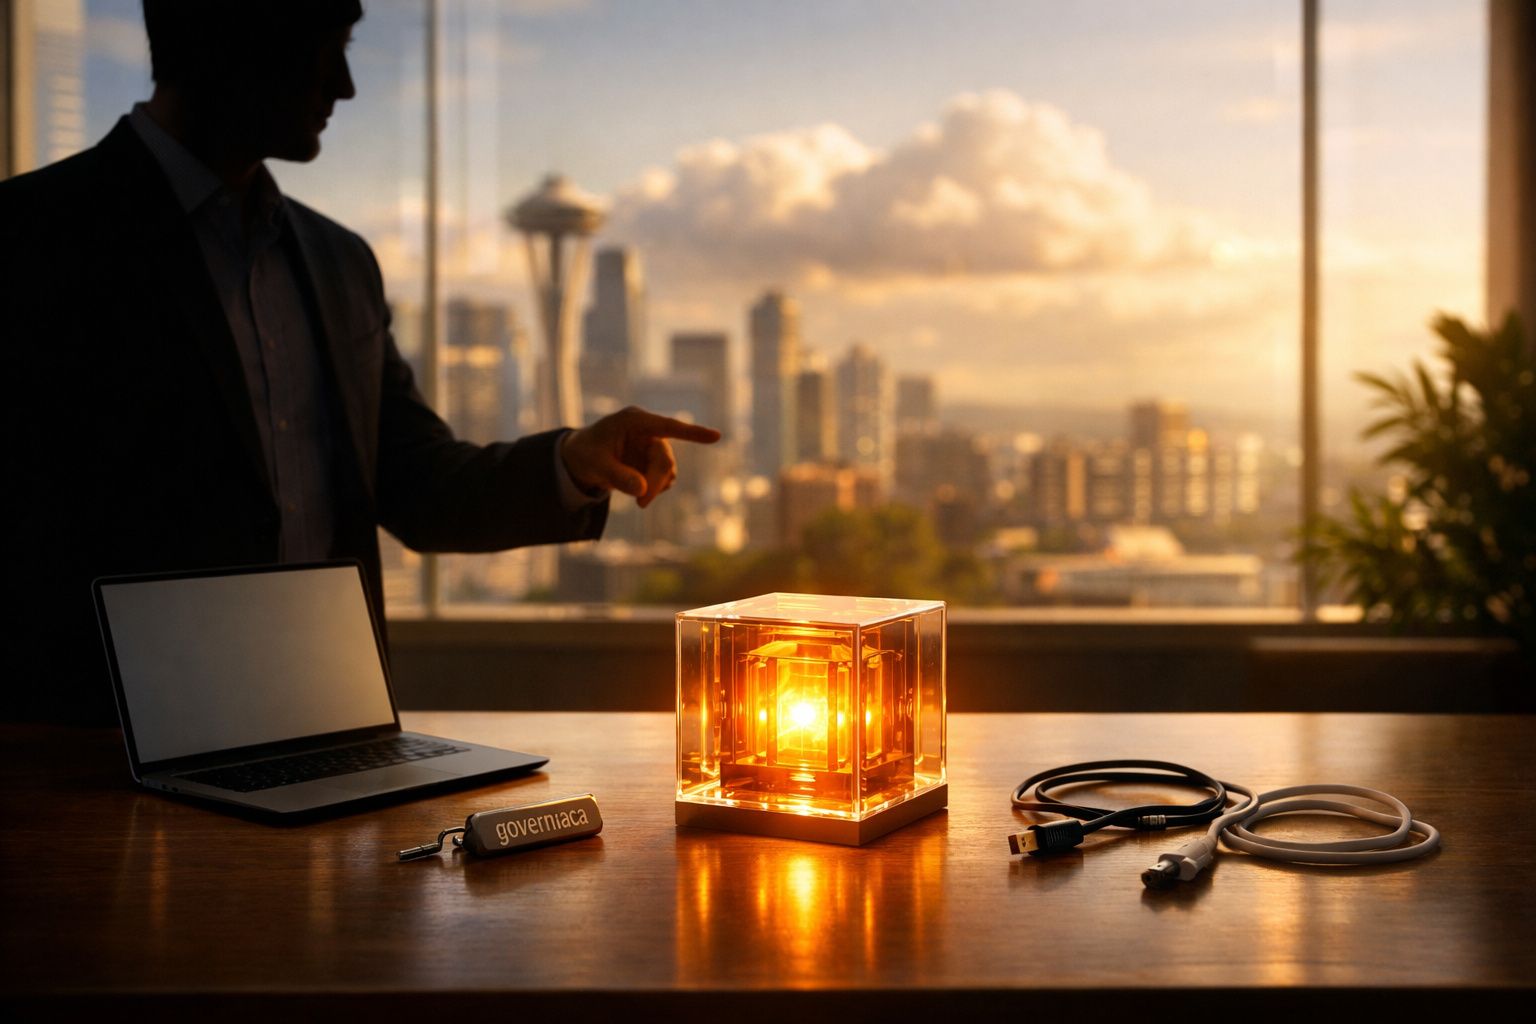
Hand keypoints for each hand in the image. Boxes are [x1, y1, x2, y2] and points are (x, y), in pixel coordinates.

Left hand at [560, 406, 721, 508]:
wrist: (581, 458)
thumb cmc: (586, 453)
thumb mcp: (595, 465)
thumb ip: (617, 476)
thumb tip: (643, 490)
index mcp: (634, 421)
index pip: (668, 426)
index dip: (692, 433)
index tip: (716, 436)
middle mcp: (649, 430)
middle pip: (665, 459)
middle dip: (655, 483)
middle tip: (640, 505)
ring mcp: (654, 445)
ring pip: (667, 471)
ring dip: (654, 487)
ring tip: (633, 495)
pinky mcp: (655, 460)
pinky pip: (665, 479)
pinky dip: (654, 489)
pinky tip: (637, 488)